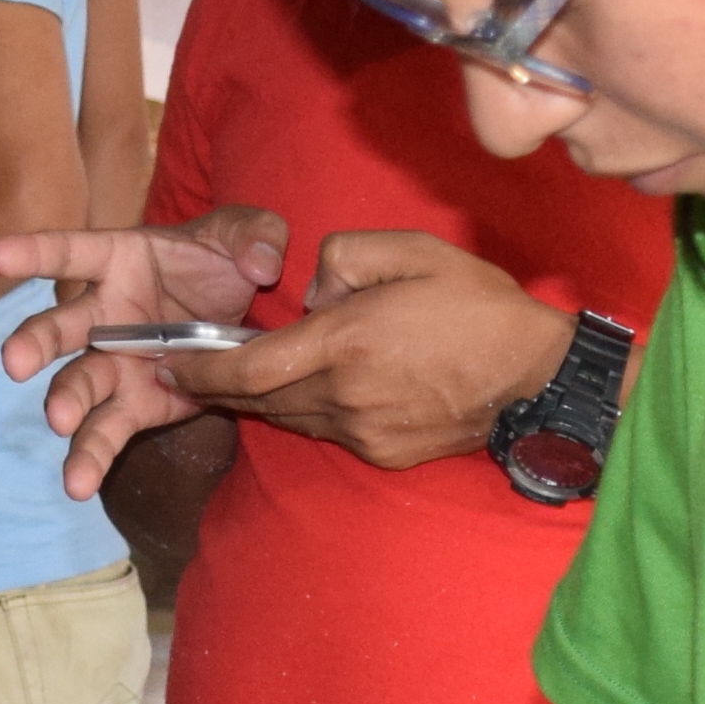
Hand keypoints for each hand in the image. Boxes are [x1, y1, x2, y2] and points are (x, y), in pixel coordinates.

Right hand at [0, 210, 290, 499]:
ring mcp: (114, 364)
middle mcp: (104, 314)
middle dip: (35, 342)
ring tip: (62, 425)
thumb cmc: (228, 263)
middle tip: (15, 361)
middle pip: (59, 327)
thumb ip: (256, 235)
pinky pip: (106, 431)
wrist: (244, 318)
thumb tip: (262, 264)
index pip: (74, 251)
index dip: (37, 251)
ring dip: (65, 404)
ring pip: (77, 386)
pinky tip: (78, 485)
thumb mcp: (250, 235)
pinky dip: (92, 457)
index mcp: (121, 261)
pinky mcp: (134, 405)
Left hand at [155, 232, 574, 472]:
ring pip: (290, 417)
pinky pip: (327, 431)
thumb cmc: (477, 305)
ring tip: (246, 374)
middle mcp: (346, 396)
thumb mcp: (413, 250)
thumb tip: (309, 294)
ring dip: (264, 398)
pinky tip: (314, 388)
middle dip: (221, 383)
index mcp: (348, 342)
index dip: (200, 368)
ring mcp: (364, 432)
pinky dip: (309, 410)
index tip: (168, 360)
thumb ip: (344, 258)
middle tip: (191, 366)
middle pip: (260, 398)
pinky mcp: (383, 453)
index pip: (250, 368)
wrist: (536, 378)